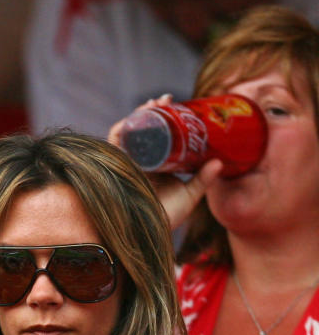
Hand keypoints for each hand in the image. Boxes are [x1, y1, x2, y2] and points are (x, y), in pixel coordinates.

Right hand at [108, 95, 223, 229]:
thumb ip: (203, 180)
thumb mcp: (189, 196)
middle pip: (142, 130)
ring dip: (139, 115)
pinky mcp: (116, 167)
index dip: (164, 119)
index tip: (177, 105)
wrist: (146, 234)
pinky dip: (122, 128)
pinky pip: (113, 143)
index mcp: (153, 166)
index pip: (157, 136)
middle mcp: (138, 162)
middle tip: (166, 100)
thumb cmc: (164, 219)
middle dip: (151, 111)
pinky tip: (136, 118)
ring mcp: (126, 164)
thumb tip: (219, 162)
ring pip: (129, 132)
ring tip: (153, 104)